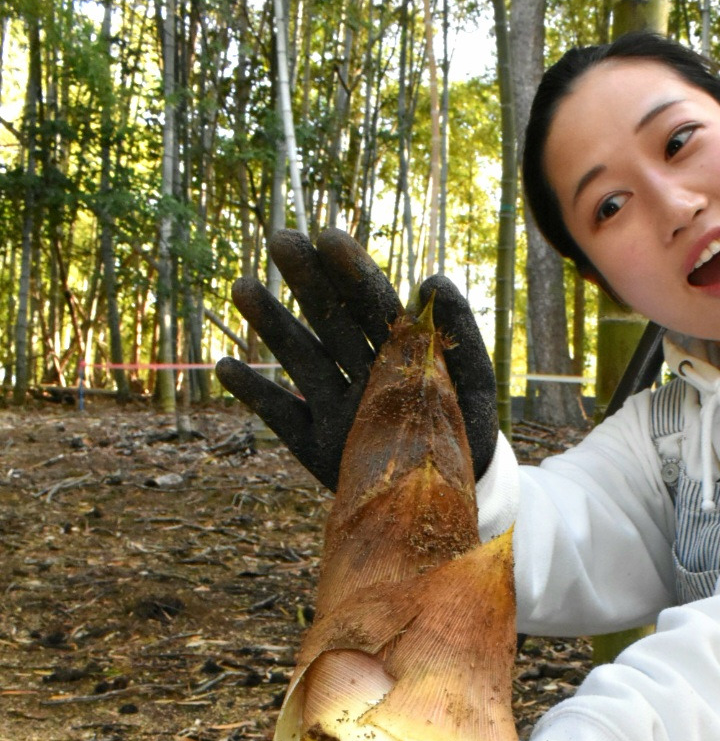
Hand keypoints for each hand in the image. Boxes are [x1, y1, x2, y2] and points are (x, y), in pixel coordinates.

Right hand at [215, 229, 498, 489]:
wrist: (448, 502)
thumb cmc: (465, 434)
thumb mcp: (474, 383)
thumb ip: (459, 334)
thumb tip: (433, 280)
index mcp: (400, 353)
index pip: (375, 305)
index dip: (353, 273)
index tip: (329, 238)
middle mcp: (363, 375)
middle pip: (333, 321)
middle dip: (309, 282)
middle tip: (282, 239)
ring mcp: (338, 409)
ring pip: (302, 359)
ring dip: (273, 324)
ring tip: (242, 287)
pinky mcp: (318, 447)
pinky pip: (282, 418)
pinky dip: (254, 394)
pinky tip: (224, 367)